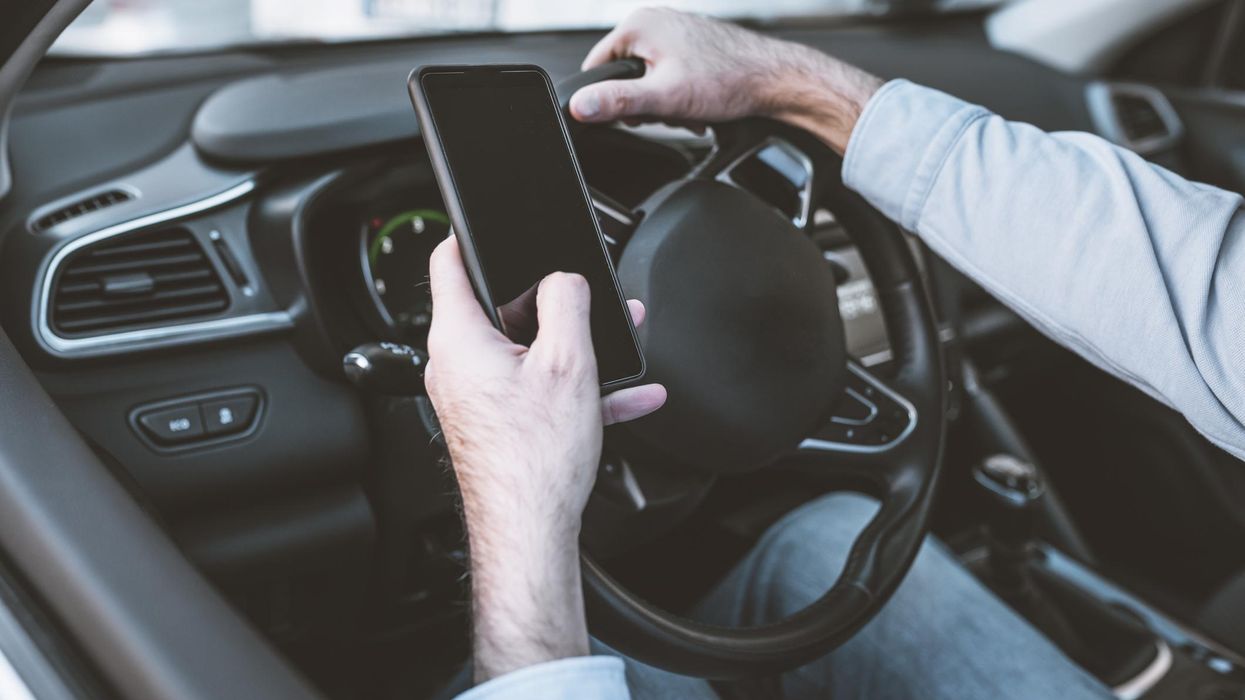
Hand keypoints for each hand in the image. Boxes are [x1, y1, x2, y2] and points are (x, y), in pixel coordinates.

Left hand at [424, 237, 665, 681]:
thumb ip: (568, 302)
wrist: (530, 531)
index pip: (448, 263)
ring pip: (527, 349)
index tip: (489, 222)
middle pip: (500, 306)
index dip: (471, 235)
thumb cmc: (534, 461)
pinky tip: (626, 395)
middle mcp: (458, 365)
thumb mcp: (568, 362)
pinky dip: (577, 386)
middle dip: (551, 299)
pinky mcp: (498, 422)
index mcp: (459, 338)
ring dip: (575, 345)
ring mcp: (476, 396)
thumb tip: (565, 280)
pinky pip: (538, 389)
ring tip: (619, 342)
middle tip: (585, 295)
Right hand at [570, 7, 883, 153]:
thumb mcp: (664, 98)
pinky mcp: (691, 48)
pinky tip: (700, 105)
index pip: (596, 68)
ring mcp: (675, 33)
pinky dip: (681, 97)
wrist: (774, 80)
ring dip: (665, 104)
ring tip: (690, 108)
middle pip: (624, 76)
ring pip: (649, 81)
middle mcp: (655, 21)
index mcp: (639, 24)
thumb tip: (579, 106)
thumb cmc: (729, 80)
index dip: (610, 100)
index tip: (637, 114)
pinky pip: (670, 78)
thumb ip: (618, 101)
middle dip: (645, 104)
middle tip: (671, 112)